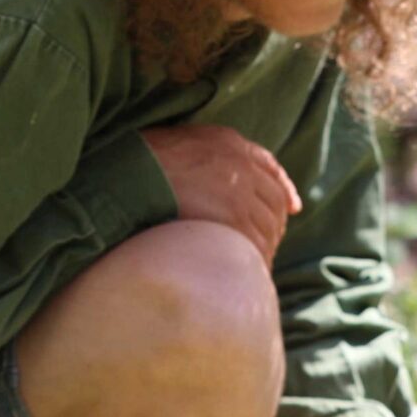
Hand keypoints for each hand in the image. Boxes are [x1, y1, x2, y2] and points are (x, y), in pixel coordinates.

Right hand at [140, 125, 302, 261]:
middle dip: (273, 224)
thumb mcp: (172, 143)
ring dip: (265, 247)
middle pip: (273, 200)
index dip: (283, 190)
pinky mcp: (232, 216)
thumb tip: (194, 175)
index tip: (292, 208)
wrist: (124, 176)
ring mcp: (239, 189)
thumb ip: (195, 154)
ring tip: (254, 267)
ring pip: (267, 225)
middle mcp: (239, 163)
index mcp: (226, 142)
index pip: (268, 167)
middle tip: (266, 248)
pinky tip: (248, 274)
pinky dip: (256, 261)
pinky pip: (255, 244)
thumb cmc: (135, 164)